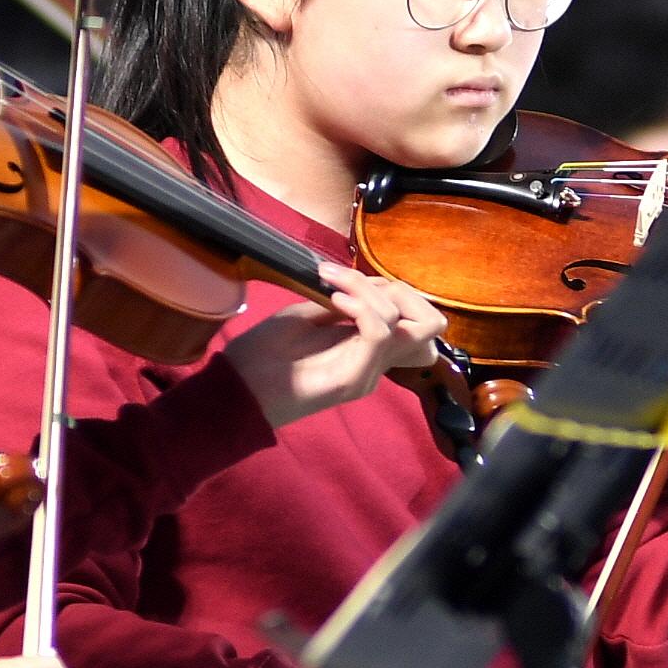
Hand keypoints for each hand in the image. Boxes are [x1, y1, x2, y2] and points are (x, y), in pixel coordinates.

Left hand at [223, 266, 451, 428]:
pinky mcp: (354, 379)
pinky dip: (361, 306)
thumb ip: (344, 303)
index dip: (398, 291)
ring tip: (333, 285)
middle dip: (399, 289)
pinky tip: (333, 299)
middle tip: (350, 283)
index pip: (422, 320)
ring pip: (406, 322)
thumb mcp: (308, 315)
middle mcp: (377, 363)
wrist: (236, 389)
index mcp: (369, 349)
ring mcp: (369, 373)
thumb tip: (371, 284)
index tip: (350, 278)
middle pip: (431, 323)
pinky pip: (380, 333)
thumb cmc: (263, 353)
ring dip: (369, 290)